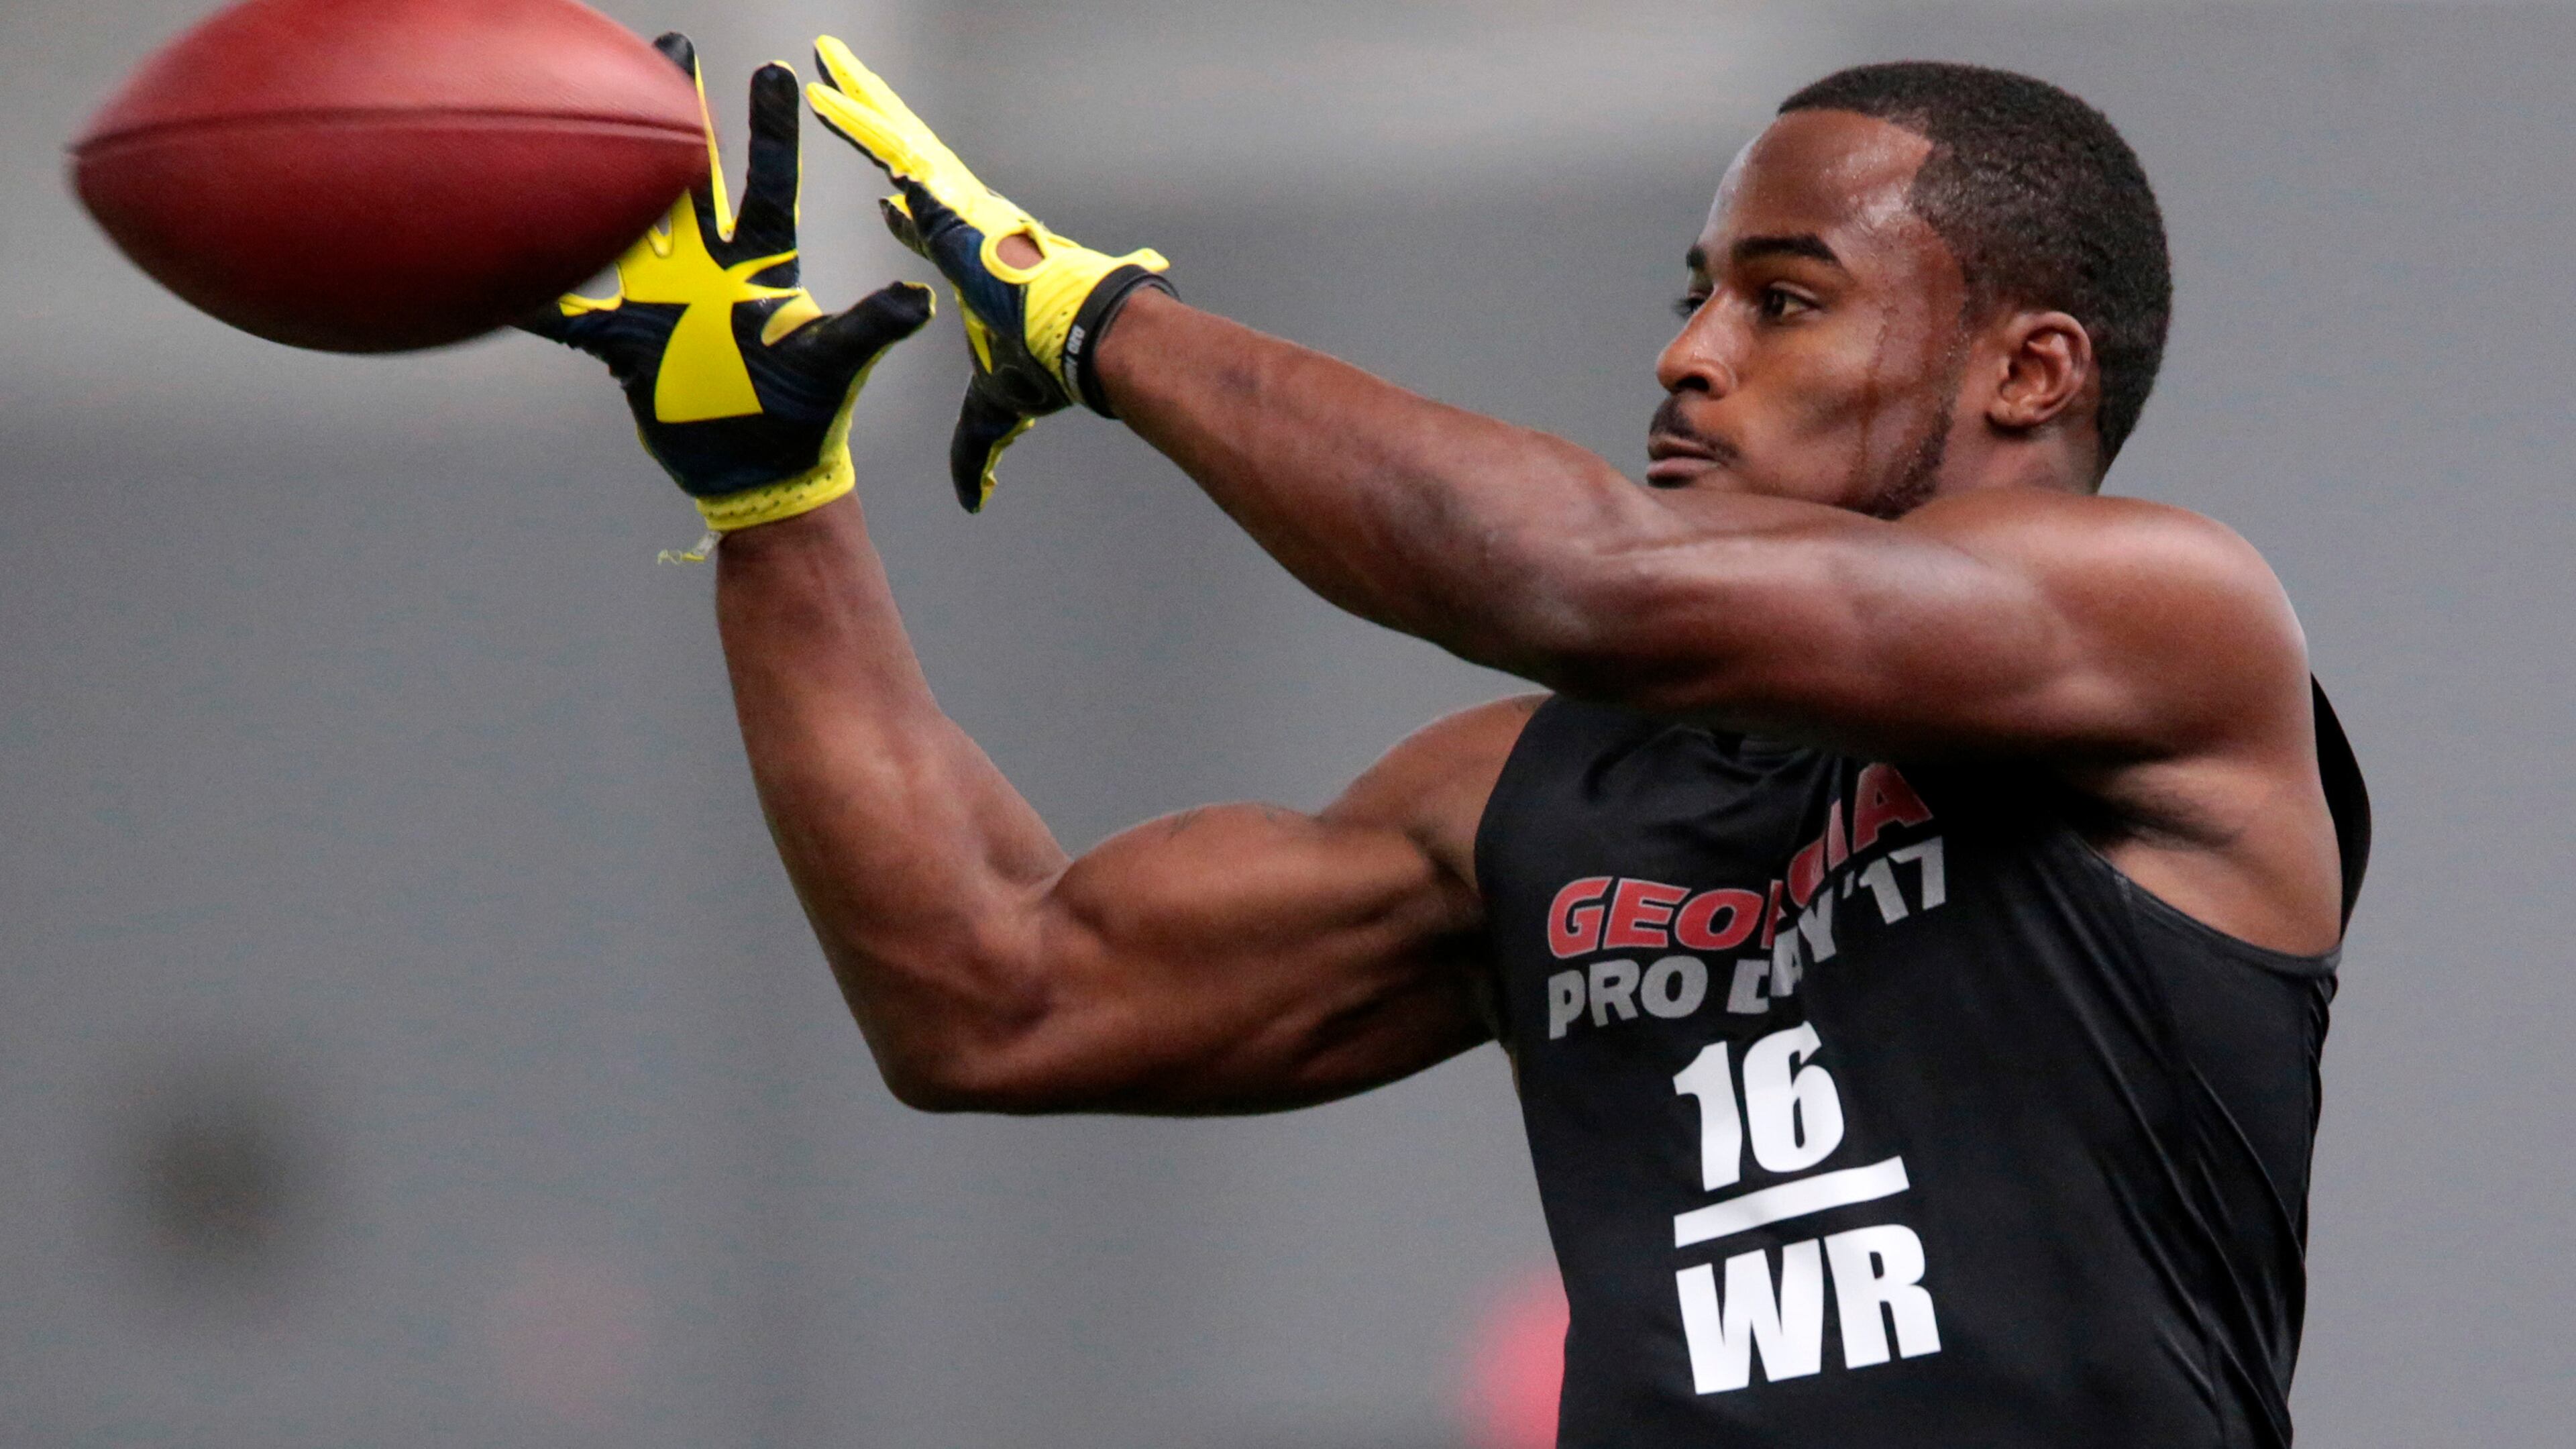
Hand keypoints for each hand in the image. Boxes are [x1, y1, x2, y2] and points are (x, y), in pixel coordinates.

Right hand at [524, 33, 934, 539]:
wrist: (761, 474)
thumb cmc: (806, 414)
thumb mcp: (835, 364)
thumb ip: (868, 328)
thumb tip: (917, 301)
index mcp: (764, 267)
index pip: (767, 184)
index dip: (768, 130)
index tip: (769, 70)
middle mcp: (711, 270)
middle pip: (689, 177)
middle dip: (681, 113)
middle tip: (674, 46)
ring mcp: (664, 300)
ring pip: (627, 220)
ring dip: (605, 171)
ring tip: (582, 111)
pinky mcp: (627, 342)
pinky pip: (569, 313)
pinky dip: (536, 295)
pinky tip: (496, 265)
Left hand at [805, 35, 1172, 510]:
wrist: (1083, 342)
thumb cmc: (1050, 369)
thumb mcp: (997, 409)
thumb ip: (976, 448)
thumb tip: (974, 498)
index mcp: (971, 263)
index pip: (928, 232)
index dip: (907, 219)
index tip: (887, 206)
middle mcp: (960, 221)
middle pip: (904, 167)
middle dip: (872, 129)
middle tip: (836, 94)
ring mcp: (954, 203)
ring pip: (891, 140)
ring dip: (854, 101)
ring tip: (815, 61)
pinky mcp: (948, 197)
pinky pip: (889, 147)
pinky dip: (855, 120)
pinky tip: (819, 87)